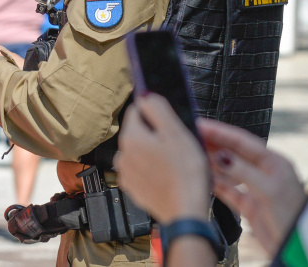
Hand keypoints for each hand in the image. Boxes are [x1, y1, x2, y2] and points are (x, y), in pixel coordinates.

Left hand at [114, 95, 209, 222]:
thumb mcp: (176, 132)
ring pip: (139, 150)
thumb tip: (146, 95)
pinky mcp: (133, 188)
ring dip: (153, 152)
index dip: (155, 113)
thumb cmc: (185, 174)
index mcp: (130, 137)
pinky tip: (167, 175)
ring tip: (173, 162)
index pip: (136, 110)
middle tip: (176, 145)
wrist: (185, 212)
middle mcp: (122, 154)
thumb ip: (157, 108)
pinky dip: (151, 169)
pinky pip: (140, 169)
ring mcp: (126, 173)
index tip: (169, 122)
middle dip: (154, 133)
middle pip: (138, 131)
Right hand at [198, 119, 305, 256]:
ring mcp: (256, 188)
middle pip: (234, 153)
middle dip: (213, 144)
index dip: (220, 132)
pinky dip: (215, 183)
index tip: (201, 124)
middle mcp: (264, 171)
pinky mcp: (250, 205)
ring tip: (193, 154)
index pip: (242, 141)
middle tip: (191, 136)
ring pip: (229, 170)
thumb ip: (243, 171)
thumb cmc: (292, 216)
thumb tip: (220, 155)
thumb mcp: (268, 189)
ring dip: (212, 162)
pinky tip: (203, 178)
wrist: (297, 247)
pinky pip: (228, 189)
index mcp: (273, 161)